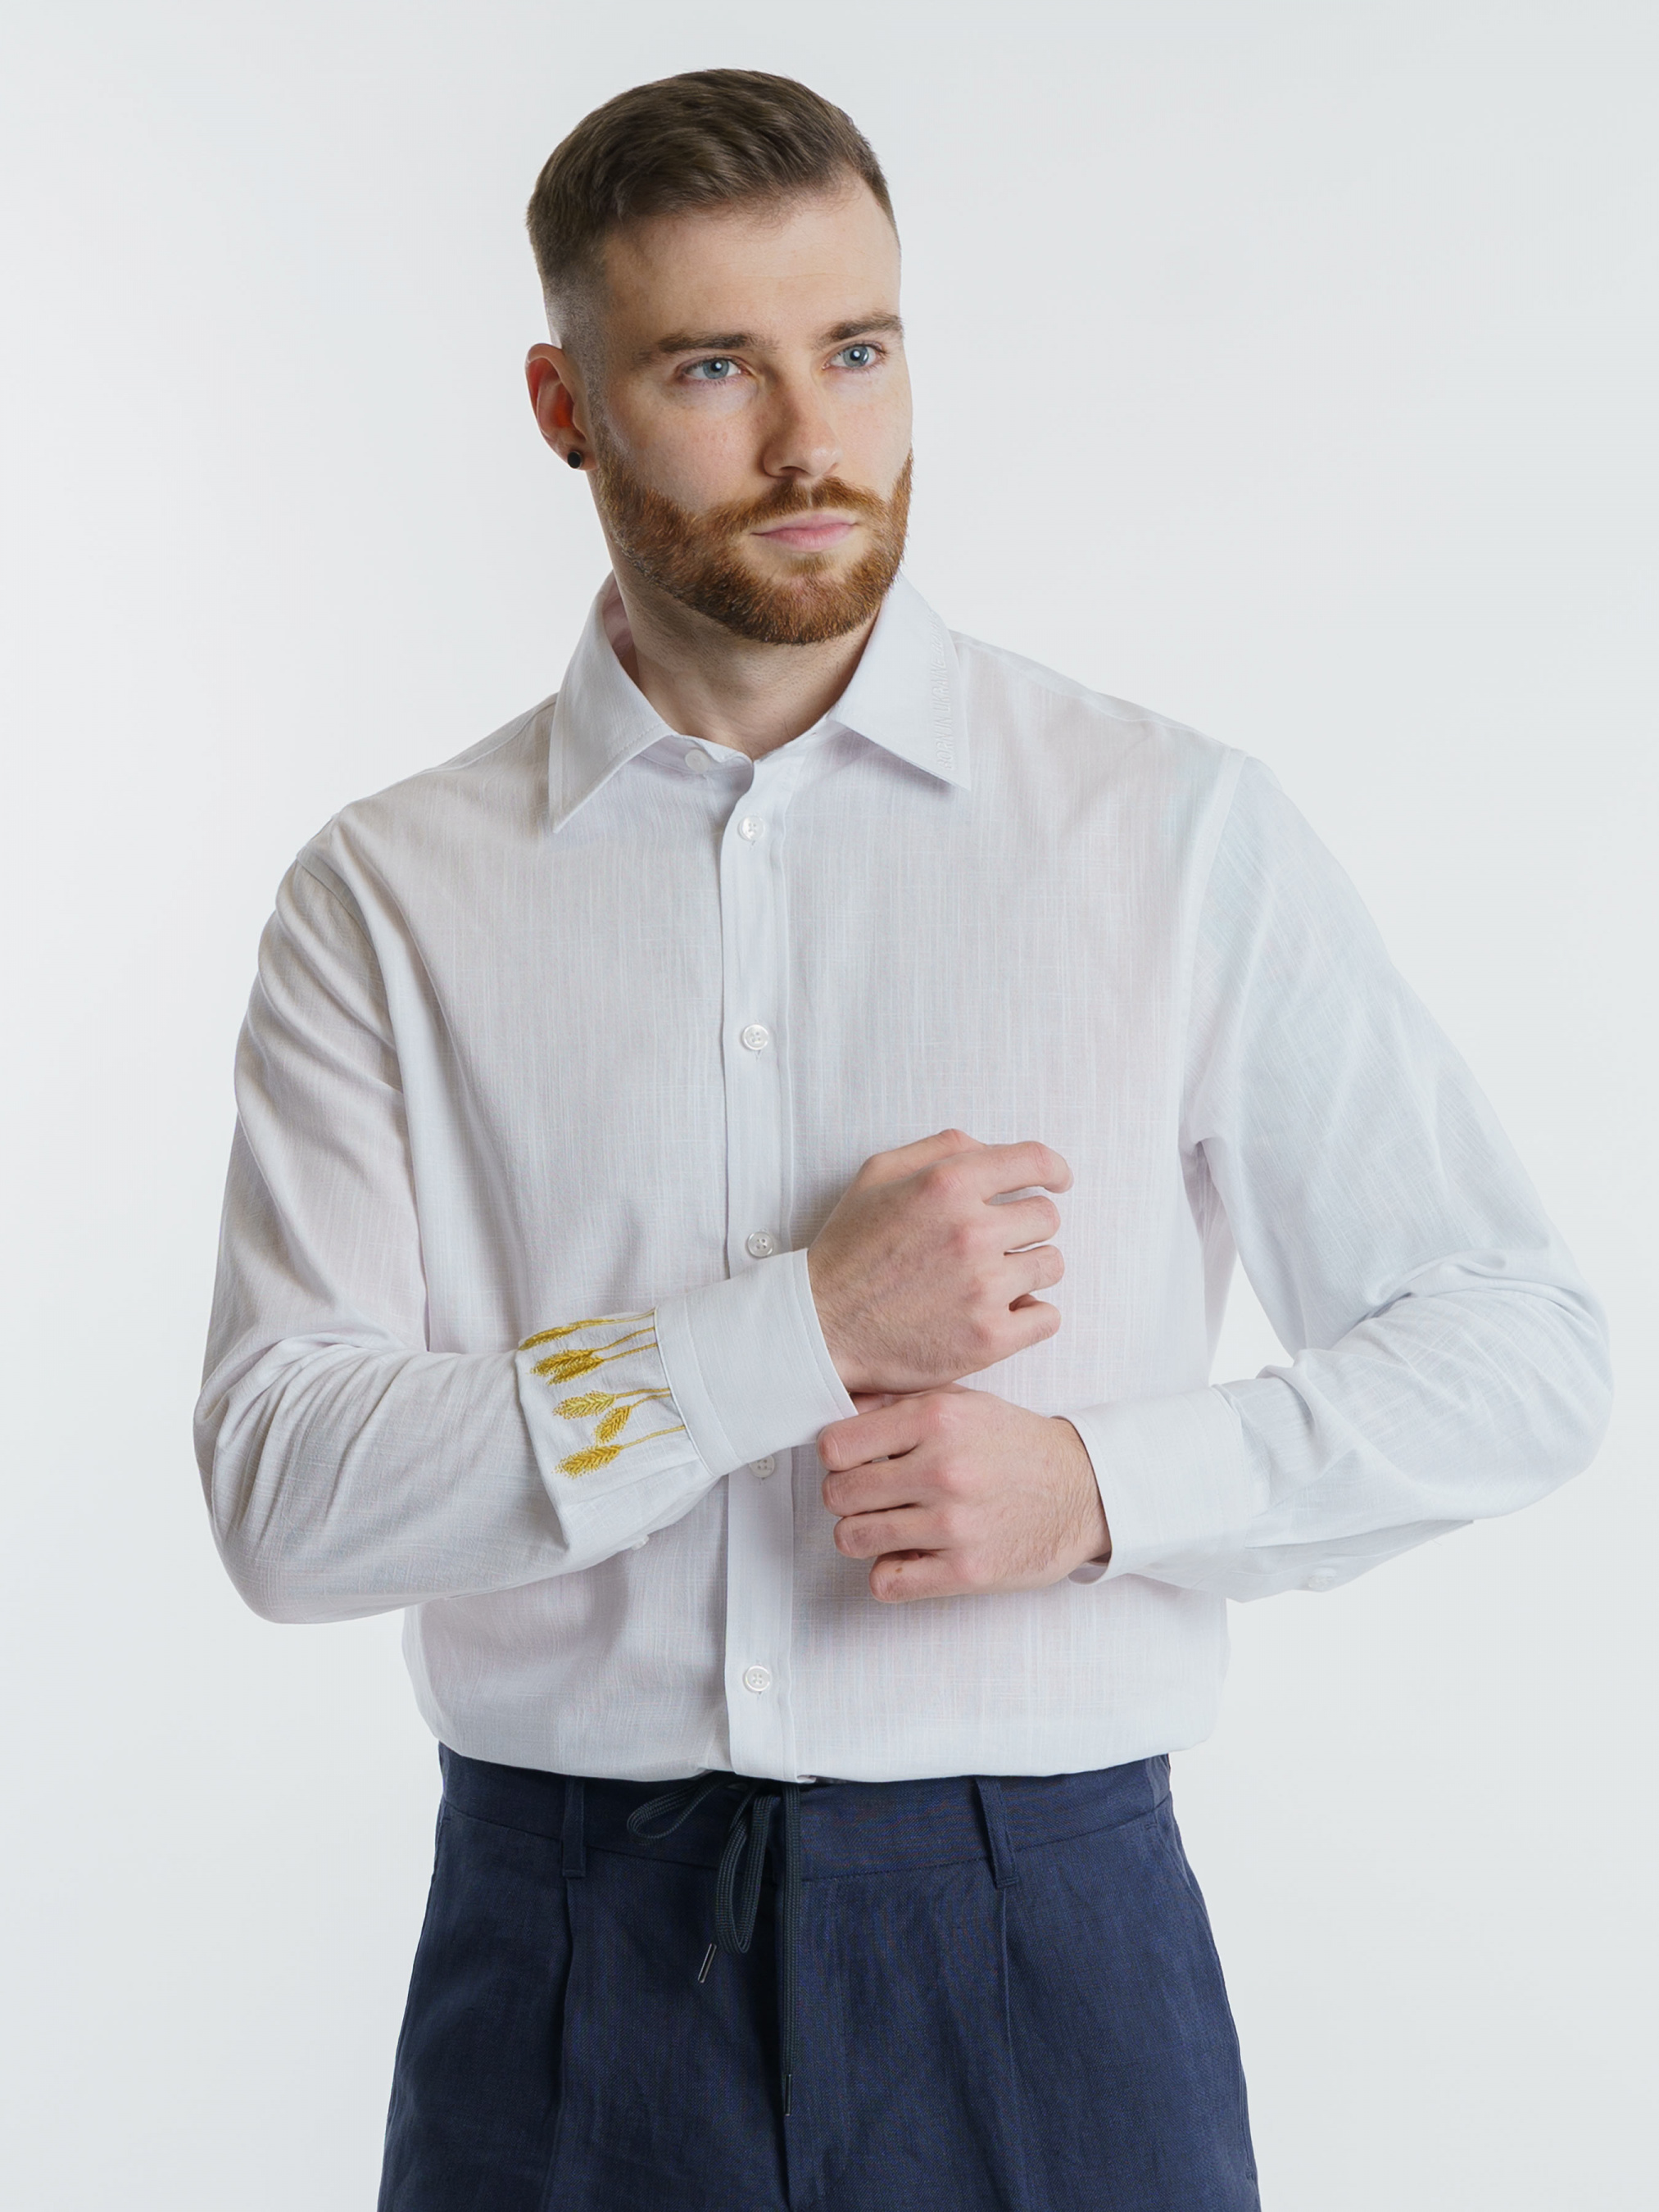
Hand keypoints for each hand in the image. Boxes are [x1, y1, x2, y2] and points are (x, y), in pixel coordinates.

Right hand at [806, 1130, 1071, 1394]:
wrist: (820, 1326)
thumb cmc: (849, 1249)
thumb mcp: (877, 1175)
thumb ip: (940, 1150)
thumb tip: (994, 1151)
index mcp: (947, 1184)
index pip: (1034, 1161)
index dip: (1053, 1169)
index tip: (1057, 1180)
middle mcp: (971, 1232)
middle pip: (1046, 1216)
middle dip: (1025, 1226)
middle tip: (997, 1242)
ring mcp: (983, 1288)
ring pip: (1052, 1264)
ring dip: (1029, 1269)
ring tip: (993, 1279)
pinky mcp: (988, 1339)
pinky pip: (1047, 1316)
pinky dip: (1031, 1314)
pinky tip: (1002, 1312)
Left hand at [818, 1387, 1109, 1601]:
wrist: (1085, 1491)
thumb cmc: (1015, 1444)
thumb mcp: (965, 1401)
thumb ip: (902, 1401)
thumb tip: (842, 1403)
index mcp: (938, 1419)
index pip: (835, 1447)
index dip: (836, 1457)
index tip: (853, 1462)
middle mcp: (943, 1469)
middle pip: (838, 1495)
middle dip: (846, 1497)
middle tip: (870, 1496)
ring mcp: (955, 1524)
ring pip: (853, 1539)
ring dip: (863, 1535)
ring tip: (888, 1525)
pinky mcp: (967, 1571)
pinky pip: (887, 1583)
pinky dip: (888, 1574)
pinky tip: (909, 1556)